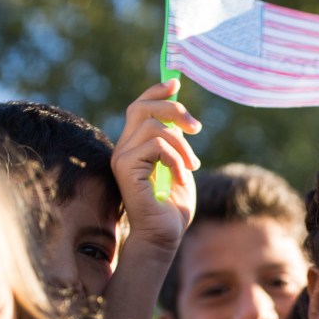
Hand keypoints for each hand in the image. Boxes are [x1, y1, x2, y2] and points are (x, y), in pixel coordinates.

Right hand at [111, 80, 201, 257]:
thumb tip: (179, 117)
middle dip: (173, 109)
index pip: (139, 107)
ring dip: (182, 145)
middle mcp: (124, 148)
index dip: (156, 91)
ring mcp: (122, 157)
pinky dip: (177, 159)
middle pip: (142, 107)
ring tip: (192, 166)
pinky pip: (157, 145)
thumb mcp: (180, 166)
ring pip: (154, 126)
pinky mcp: (126, 168)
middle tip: (196, 128)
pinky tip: (182, 177)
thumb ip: (176, 142)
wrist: (164, 236)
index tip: (176, 83)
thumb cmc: (173, 207)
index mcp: (135, 145)